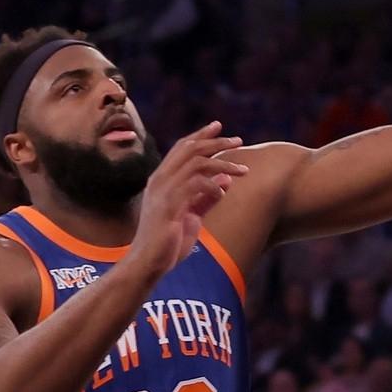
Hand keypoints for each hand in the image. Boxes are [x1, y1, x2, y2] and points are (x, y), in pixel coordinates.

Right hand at [128, 121, 246, 278]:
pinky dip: (214, 184)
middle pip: (189, 149)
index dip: (200, 135)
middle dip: (215, 142)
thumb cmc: (169, 242)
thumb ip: (206, 198)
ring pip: (196, 163)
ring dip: (223, 163)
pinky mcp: (169, 205)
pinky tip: (224, 191)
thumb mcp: (191, 216)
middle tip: (238, 140)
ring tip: (244, 170)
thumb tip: (226, 180)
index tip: (219, 127)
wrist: (148, 264)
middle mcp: (159, 181)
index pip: (180, 148)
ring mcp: (162, 192)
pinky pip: (196, 184)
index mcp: (161, 180)